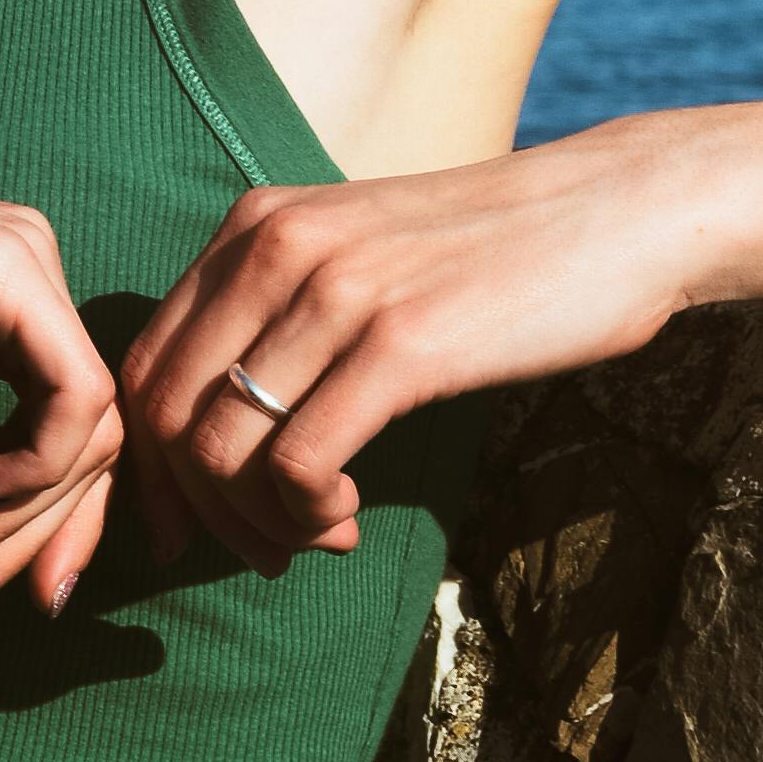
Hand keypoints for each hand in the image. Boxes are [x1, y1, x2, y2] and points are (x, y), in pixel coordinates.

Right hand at [0, 97, 122, 617]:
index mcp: (11, 302)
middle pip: (91, 438)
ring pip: (89, 428)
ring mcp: (33, 269)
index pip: (68, 430)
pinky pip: (71, 397)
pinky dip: (35, 468)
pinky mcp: (12, 274)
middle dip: (37, 539)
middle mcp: (39, 278)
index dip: (43, 527)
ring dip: (24, 519)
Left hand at [117, 113, 762, 568]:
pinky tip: (349, 516)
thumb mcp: (359, 255)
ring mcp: (334, 292)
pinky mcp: (400, 345)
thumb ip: (282, 315)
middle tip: (261, 549)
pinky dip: (306, 514)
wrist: (617, 212)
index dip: (151, 466)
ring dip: (257, 522)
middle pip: (166, 415)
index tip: (189, 524)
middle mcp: (276, 247)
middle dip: (198, 508)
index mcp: (253, 226)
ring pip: (222, 449)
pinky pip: (297, 463)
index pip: (145, 365)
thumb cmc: (492, 254)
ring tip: (319, 533)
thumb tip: (220, 431)